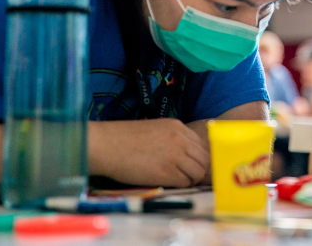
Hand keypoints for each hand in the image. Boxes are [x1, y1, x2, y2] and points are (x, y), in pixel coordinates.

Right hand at [89, 119, 209, 187]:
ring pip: (198, 171)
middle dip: (198, 169)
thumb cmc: (124, 139)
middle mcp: (180, 139)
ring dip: (191, 178)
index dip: (198, 157)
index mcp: (178, 127)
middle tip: (187, 175)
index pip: (201, 145)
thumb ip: (173, 138)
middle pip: (204, 158)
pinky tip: (169, 182)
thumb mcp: (155, 129)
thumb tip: (184, 153)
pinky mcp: (167, 172)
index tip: (190, 164)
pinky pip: (186, 182)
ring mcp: (175, 155)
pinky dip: (182, 185)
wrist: (107, 145)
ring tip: (177, 179)